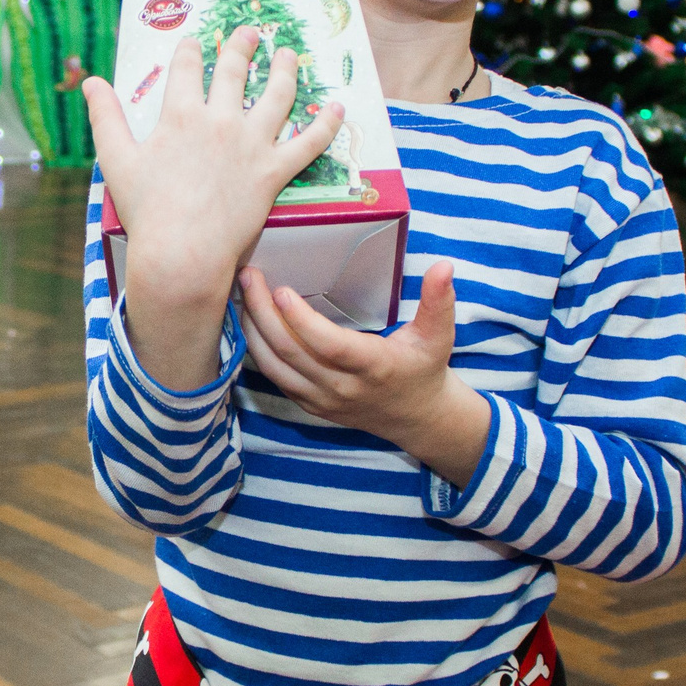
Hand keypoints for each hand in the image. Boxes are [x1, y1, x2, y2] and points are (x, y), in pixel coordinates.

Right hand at [80, 27, 341, 390]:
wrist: (182, 253)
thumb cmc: (146, 211)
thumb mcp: (116, 160)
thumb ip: (105, 118)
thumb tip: (90, 81)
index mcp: (181, 114)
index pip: (186, 68)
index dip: (189, 49)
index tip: (194, 40)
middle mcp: (221, 120)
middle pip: (235, 71)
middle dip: (242, 46)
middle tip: (251, 32)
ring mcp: (252, 144)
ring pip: (277, 95)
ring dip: (286, 69)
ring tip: (289, 54)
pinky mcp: (275, 172)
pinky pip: (309, 144)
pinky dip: (327, 125)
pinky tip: (337, 107)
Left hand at [236, 259, 487, 458]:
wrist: (416, 418)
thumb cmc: (424, 369)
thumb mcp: (439, 335)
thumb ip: (439, 301)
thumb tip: (443, 267)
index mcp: (374, 366)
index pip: (330, 345)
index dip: (302, 320)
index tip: (282, 290)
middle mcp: (343, 387)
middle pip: (291, 352)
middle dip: (263, 313)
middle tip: (249, 277)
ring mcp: (322, 400)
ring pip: (275, 367)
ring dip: (252, 330)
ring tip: (242, 292)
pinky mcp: (310, 404)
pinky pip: (275, 378)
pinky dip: (256, 349)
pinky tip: (249, 321)